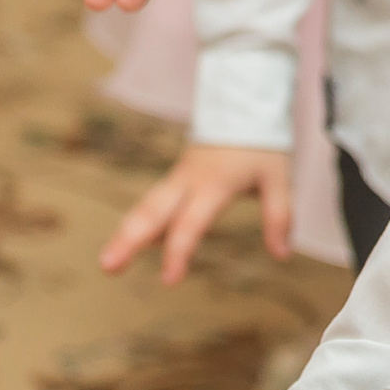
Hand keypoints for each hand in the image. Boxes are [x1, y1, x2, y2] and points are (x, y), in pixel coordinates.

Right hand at [103, 145, 292, 283]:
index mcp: (214, 183)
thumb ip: (279, 216)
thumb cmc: (262, 146)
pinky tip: (126, 245)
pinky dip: (139, 222)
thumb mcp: (279, 178)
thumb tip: (283, 255)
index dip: (178, 252)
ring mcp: (179, 178)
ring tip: (107, 263)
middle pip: (153, 212)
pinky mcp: (175, 178)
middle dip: (129, 240)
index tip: (168, 281)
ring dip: (125, 233)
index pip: (190, 222)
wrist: (244, 108)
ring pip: (146, 206)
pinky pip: (154, 201)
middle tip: (107, 268)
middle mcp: (189, 181)